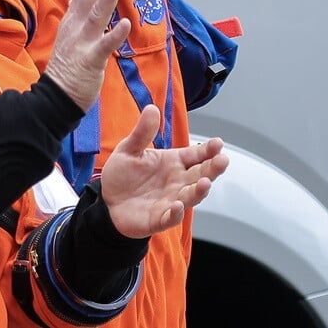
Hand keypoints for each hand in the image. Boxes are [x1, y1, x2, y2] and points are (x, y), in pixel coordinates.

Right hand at [43, 0, 130, 111]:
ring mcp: (83, 42)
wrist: (54, 99)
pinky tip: (126, 24)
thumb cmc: (68, 67)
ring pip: (98, 14)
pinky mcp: (90, 62)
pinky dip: (114, 35)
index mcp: (74, 19)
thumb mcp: (73, 34)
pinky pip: (104, 47)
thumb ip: (83, 14)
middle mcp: (77, 25)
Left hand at [101, 105, 228, 238]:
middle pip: (201, 174)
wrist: (105, 201)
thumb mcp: (129, 149)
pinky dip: (175, 213)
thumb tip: (152, 109)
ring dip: (199, 190)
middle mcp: (177, 181)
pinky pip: (170, 217)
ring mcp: (170, 200)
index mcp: (174, 162)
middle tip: (222, 161)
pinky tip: (177, 205)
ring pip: (191, 196)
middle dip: (213, 168)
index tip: (218, 143)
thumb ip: (142, 132)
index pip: (196, 154)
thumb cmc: (122, 175)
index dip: (208, 149)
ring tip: (205, 183)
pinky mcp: (158, 218)